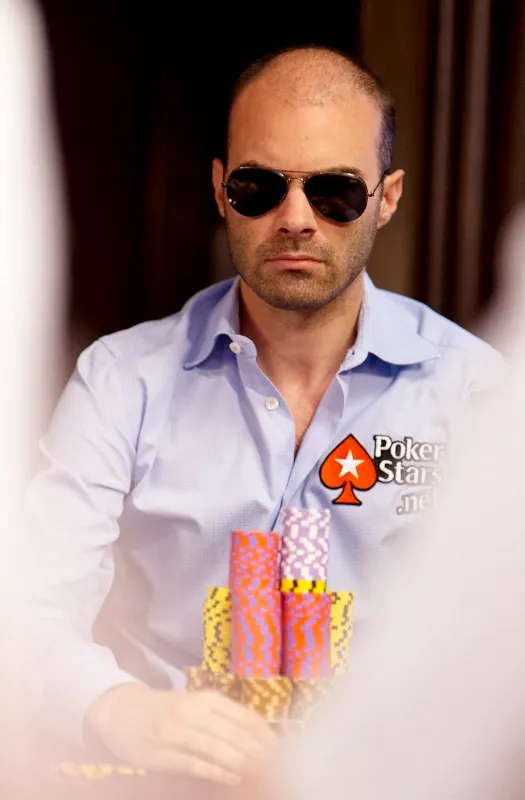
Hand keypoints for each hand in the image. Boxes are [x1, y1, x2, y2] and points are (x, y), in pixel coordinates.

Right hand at [84, 683, 276, 786]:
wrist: (122, 712)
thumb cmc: (168, 710)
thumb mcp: (197, 706)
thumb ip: (225, 719)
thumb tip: (261, 739)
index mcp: (207, 699)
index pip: (245, 718)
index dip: (267, 737)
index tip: (286, 753)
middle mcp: (193, 711)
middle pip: (235, 734)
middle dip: (260, 754)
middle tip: (279, 770)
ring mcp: (176, 732)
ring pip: (217, 748)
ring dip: (242, 764)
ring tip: (261, 776)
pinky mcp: (161, 753)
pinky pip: (194, 763)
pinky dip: (216, 771)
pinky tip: (233, 778)